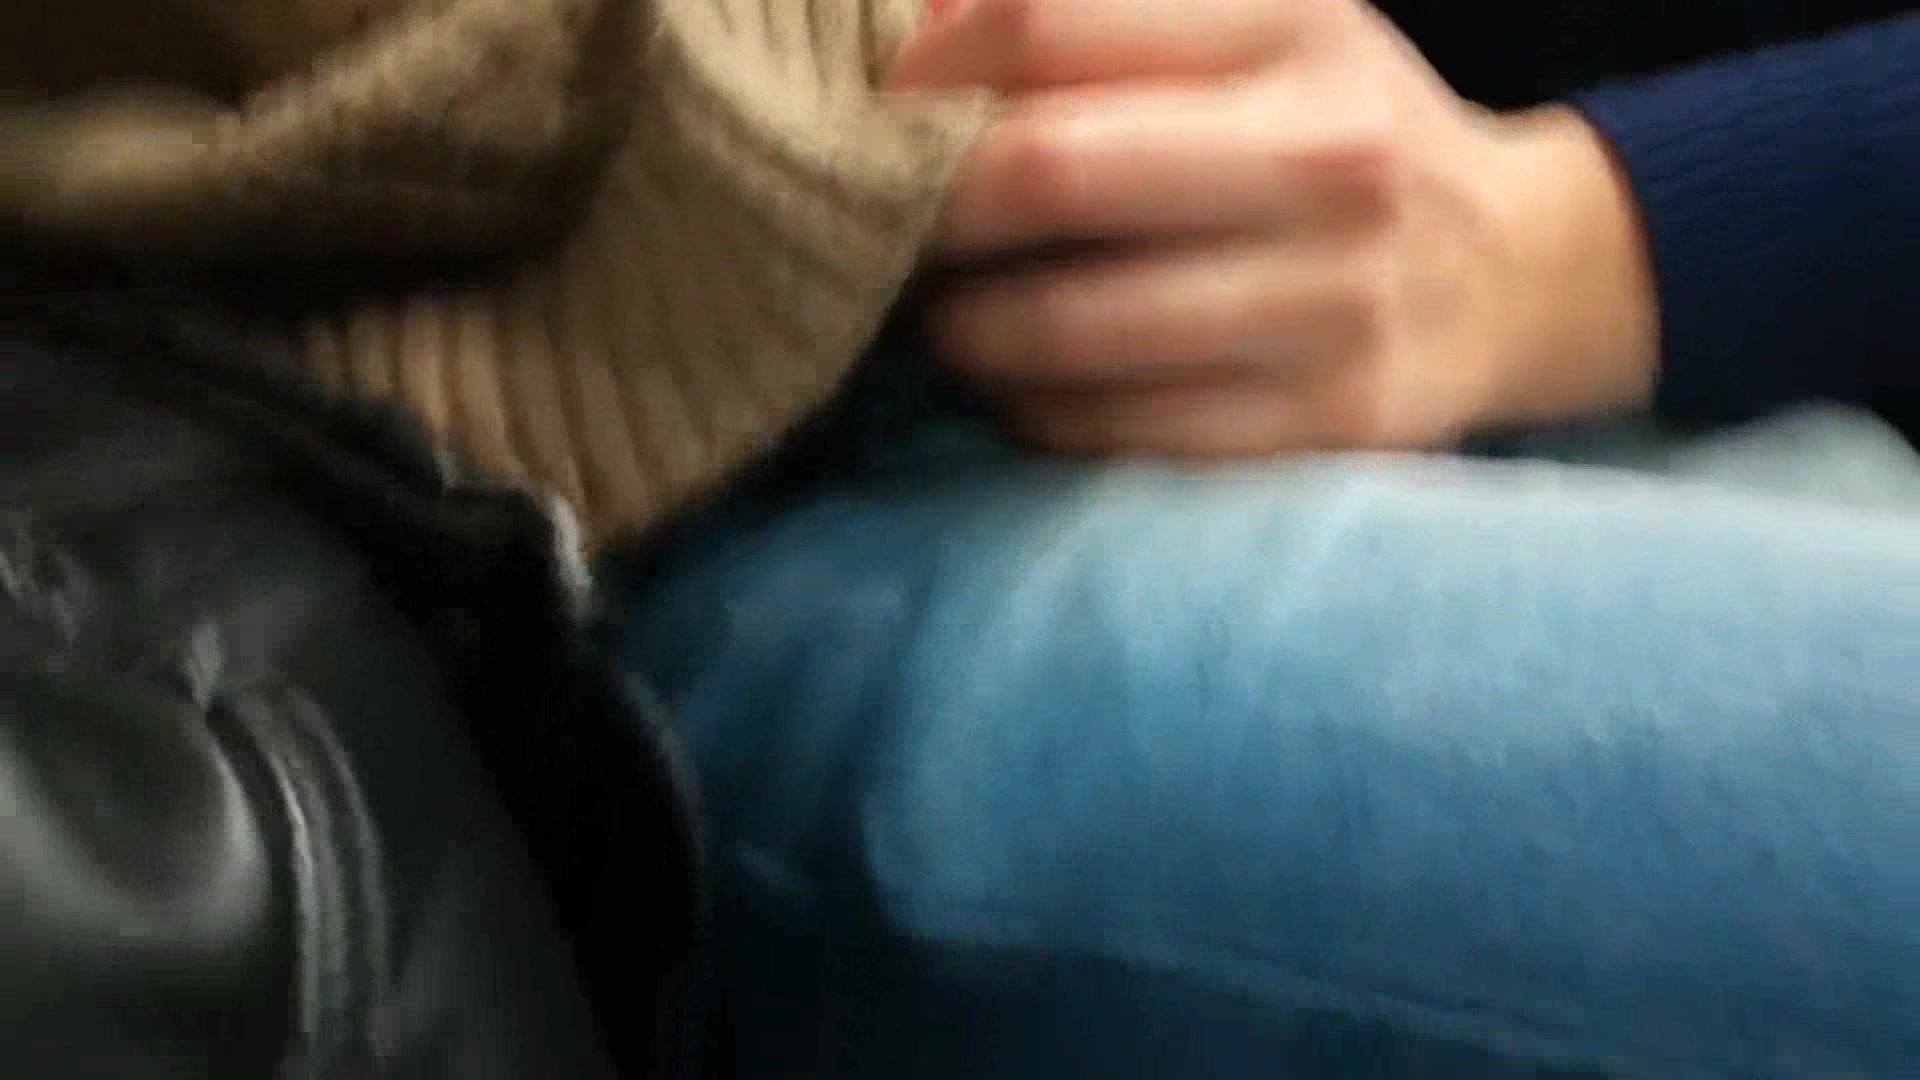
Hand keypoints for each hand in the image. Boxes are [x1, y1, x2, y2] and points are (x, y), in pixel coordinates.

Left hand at [888, 0, 1658, 458]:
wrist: (1507, 271)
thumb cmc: (1330, 132)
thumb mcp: (1255, 26)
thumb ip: (1099, 19)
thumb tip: (909, 35)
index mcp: (1292, 24)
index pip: (1042, 22)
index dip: (918, 72)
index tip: (862, 109)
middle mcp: (1328, 157)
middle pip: (1045, 174)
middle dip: (924, 211)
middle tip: (878, 226)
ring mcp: (1335, 302)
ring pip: (1065, 329)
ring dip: (963, 327)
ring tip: (946, 310)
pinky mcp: (1326, 423)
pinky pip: (1113, 430)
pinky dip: (1031, 406)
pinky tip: (1023, 378)